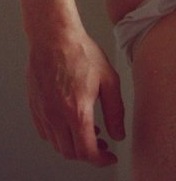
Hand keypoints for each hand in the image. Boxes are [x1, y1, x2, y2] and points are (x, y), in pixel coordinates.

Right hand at [27, 27, 124, 165]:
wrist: (54, 36)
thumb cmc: (80, 52)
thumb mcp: (109, 79)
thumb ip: (115, 111)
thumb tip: (118, 134)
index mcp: (77, 112)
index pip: (87, 152)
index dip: (101, 160)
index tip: (109, 157)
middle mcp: (56, 117)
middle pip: (71, 153)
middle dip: (88, 153)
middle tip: (101, 145)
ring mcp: (43, 113)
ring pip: (57, 144)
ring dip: (73, 145)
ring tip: (87, 131)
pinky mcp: (35, 107)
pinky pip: (45, 132)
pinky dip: (59, 135)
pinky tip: (69, 122)